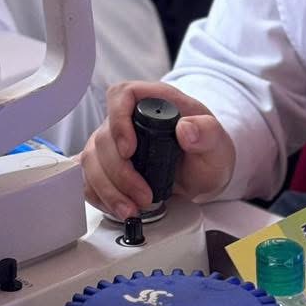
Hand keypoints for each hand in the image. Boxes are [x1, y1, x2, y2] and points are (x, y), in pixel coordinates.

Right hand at [80, 81, 236, 219]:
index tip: (129, 150)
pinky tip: (119, 207)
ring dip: (108, 189)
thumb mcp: (217, 143)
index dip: (118, 121)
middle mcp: (128, 118)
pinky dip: (100, 196)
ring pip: (91, 160)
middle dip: (120, 173)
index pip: (121, 95)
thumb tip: (186, 128)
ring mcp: (113, 141)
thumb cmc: (207, 151)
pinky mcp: (106, 164)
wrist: (202, 172)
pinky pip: (88, 178)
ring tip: (132, 210)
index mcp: (154, 101)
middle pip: (104, 137)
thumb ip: (207, 132)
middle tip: (144, 196)